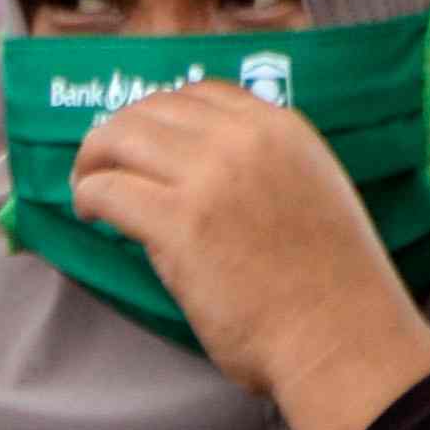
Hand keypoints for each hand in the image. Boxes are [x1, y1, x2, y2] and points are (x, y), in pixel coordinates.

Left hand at [63, 78, 429, 429]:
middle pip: (151, 109)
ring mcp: (211, 177)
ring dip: (93, 161)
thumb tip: (201, 171)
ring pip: (120, 139)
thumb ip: (264, 168)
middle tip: (101, 167)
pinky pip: (107, 189)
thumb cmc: (331, 286)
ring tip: (89, 190)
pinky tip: (92, 217)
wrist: (341, 336)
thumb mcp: (312, 192)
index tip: (145, 144)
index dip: (160, 114)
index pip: (201, 93)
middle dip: (117, 134)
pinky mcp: (179, 223)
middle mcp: (244, 139)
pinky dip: (88, 197)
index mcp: (282, 129)